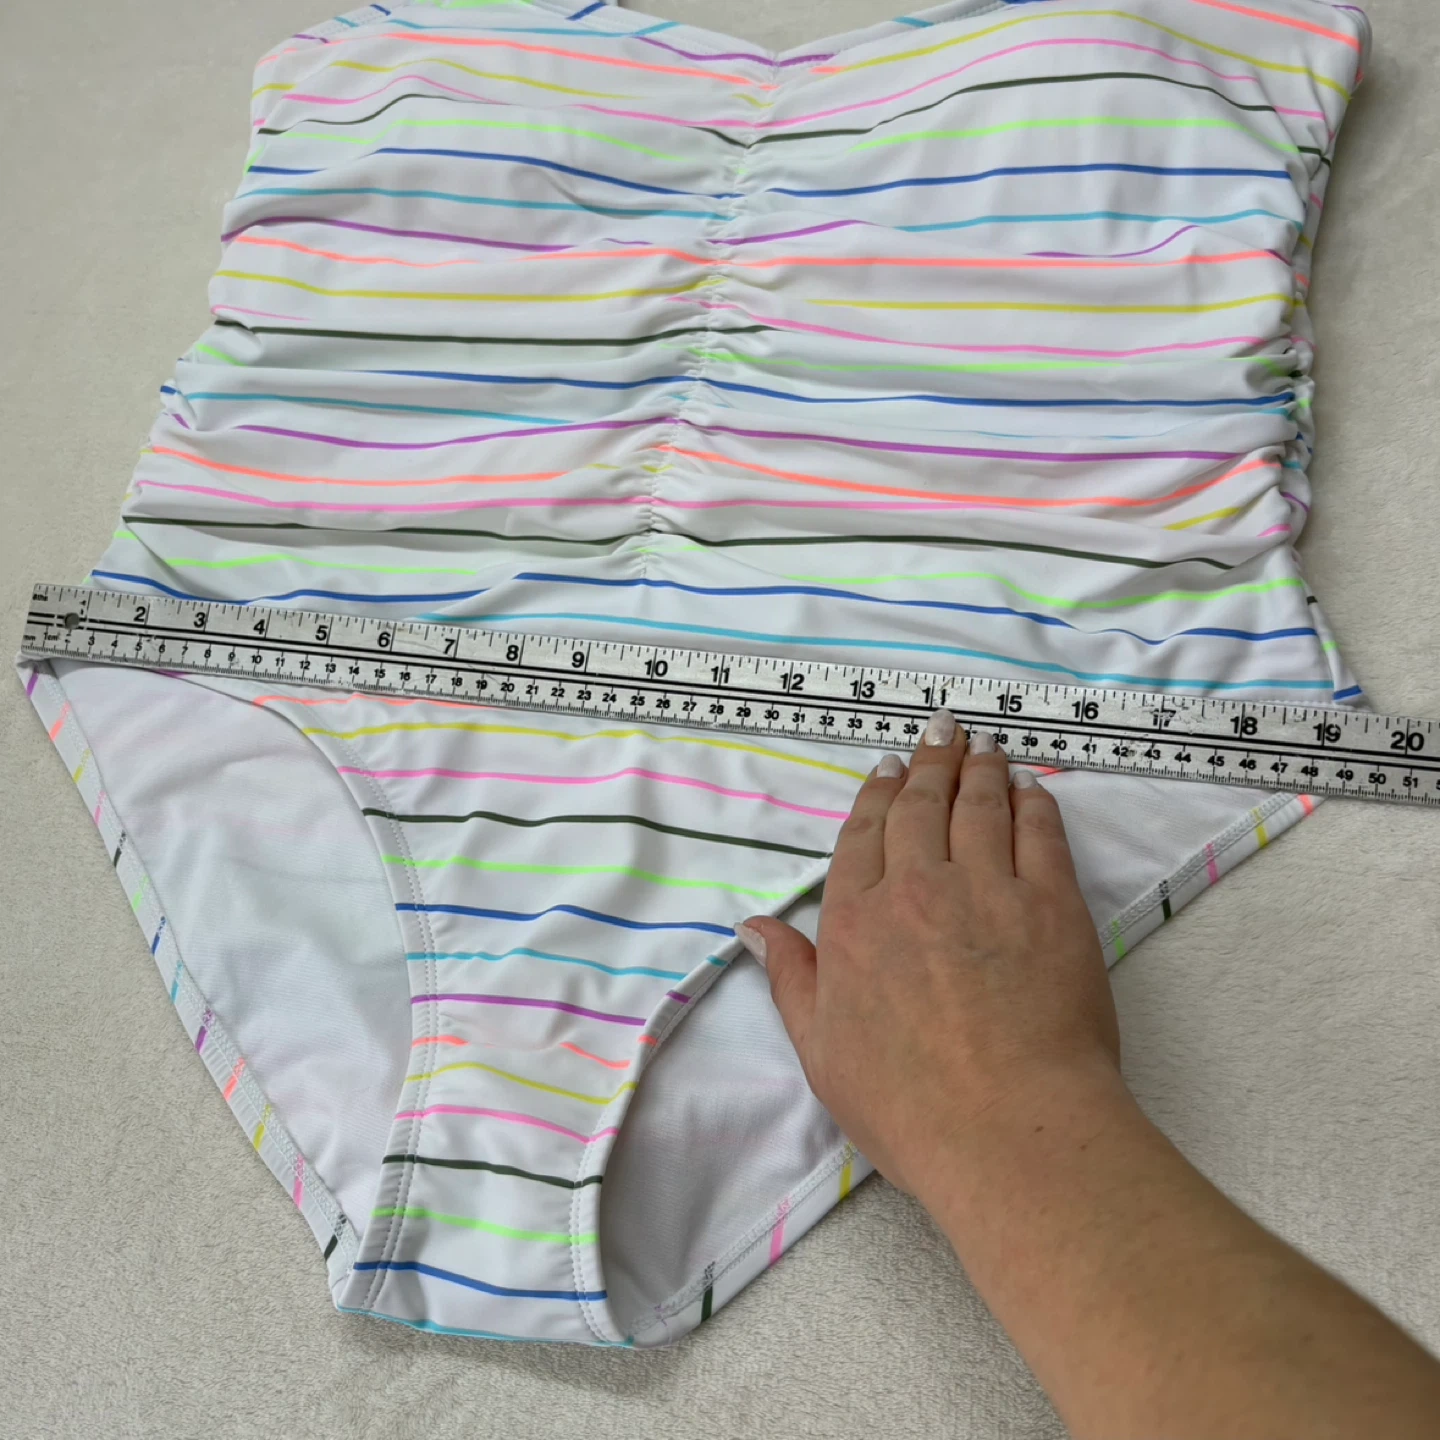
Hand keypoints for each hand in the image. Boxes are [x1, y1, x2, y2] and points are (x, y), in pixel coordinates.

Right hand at [734, 709, 1116, 1197]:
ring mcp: (987, 889)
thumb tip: (753, 926)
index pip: (863, 836)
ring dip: (978, 768)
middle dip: (929, 762)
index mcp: (854, 922)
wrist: (1008, 1129)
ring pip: (980, 807)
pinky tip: (1030, 788)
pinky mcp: (1051, 903)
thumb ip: (790, 977)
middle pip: (921, 808)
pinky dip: (1032, 802)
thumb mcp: (821, 1049)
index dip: (876, 795)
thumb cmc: (907, 1104)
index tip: (888, 767)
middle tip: (940, 730)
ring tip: (982, 744)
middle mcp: (916, 889)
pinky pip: (1039, 833)